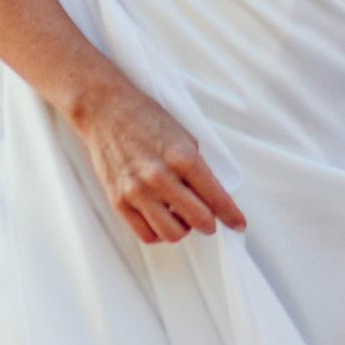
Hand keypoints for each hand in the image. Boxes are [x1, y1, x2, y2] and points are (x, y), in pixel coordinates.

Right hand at [70, 83, 247, 244]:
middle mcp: (160, 177)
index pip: (216, 197)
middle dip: (209, 223)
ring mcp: (137, 191)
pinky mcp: (118, 200)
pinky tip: (161, 217)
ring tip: (180, 216)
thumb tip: (212, 194)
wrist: (105, 110)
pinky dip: (158, 232)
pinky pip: (145, 234)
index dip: (231, 215)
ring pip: (172, 233)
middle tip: (208, 219)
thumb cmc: (145, 118)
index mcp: (182, 157)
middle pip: (198, 220)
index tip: (238, 224)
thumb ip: (197, 166)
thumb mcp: (183, 135)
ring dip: (183, 228)